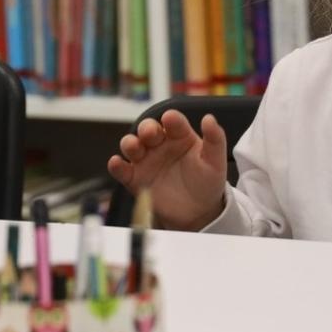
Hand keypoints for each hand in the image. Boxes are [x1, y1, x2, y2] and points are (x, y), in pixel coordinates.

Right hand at [106, 111, 227, 230]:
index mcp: (179, 135)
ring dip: (129, 143)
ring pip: (131, 145)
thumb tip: (209, 118)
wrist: (198, 212)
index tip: (170, 118)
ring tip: (133, 147)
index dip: (171, 118)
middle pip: (147, 129)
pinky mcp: (136, 179)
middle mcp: (160, 144)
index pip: (173, 121)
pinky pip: (122, 170)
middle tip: (150, 133)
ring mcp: (146, 160)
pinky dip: (116, 166)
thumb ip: (215, 139)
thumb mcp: (215, 161)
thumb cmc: (207, 182)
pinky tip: (117, 164)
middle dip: (146, 128)